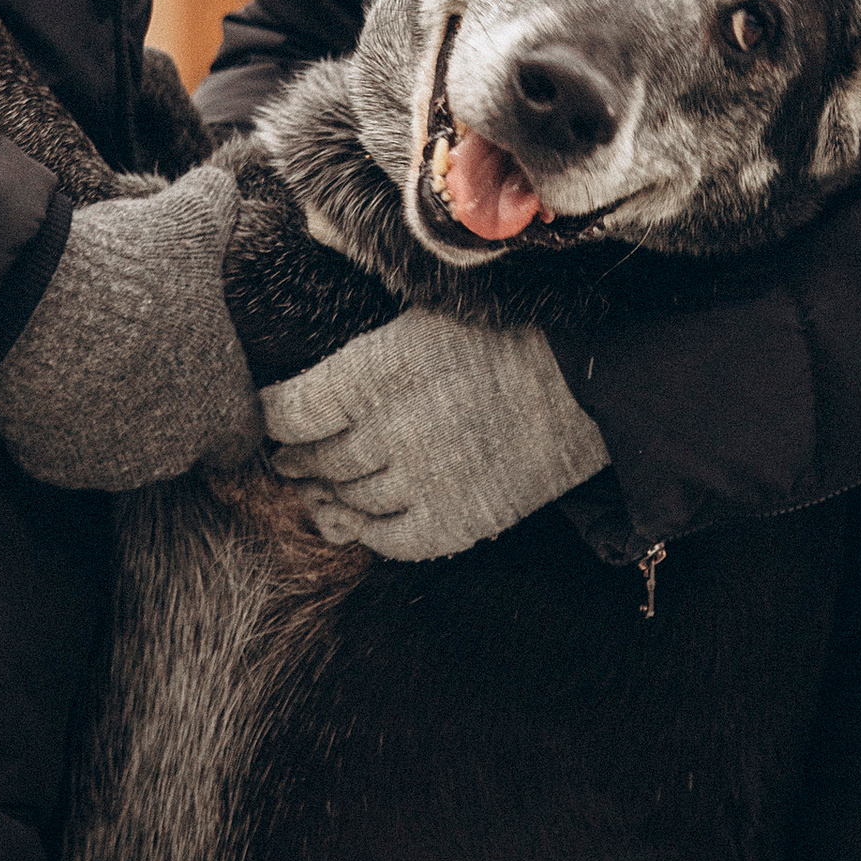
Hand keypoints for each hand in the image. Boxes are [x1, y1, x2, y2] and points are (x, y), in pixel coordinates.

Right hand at [0, 168, 262, 490]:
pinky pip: (62, 445)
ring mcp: (106, 465)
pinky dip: (57, 417)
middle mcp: (170, 453)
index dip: (224, 398)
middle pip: (178, 440)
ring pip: (118, 446)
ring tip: (88, 351)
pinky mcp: (50, 464)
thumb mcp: (187, 221)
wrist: (29, 301)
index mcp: (219, 408)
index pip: (240, 430)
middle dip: (163, 402)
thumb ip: (217, 205)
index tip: (200, 366)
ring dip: (111, 410)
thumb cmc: (127, 269)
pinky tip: (49, 369)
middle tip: (136, 347)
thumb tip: (224, 184)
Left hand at [260, 311, 609, 560]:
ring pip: (347, 498)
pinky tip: (366, 513)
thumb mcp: (419, 322)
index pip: (288, 412)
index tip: (273, 420)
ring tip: (326, 482)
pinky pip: (389, 538)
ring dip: (329, 492)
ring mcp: (423, 481)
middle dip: (296, 458)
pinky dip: (369, 528)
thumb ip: (361, 357)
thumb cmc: (502, 337)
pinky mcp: (455, 520)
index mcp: (374, 372)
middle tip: (291, 456)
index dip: (272, 420)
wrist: (588, 377)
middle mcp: (390, 430)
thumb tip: (305, 387)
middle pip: (314, 458)